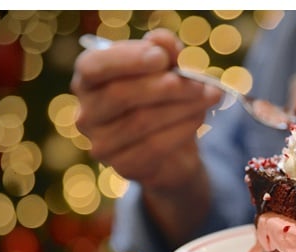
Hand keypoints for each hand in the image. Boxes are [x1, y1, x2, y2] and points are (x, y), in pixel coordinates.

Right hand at [71, 29, 221, 189]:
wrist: (172, 150)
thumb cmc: (162, 99)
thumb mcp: (166, 69)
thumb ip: (163, 51)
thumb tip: (161, 41)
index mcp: (88, 81)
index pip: (93, 67)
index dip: (127, 59)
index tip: (162, 57)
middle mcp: (86, 114)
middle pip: (119, 95)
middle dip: (165, 86)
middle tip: (199, 82)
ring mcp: (101, 144)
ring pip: (141, 122)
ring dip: (182, 106)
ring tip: (209, 96)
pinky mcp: (123, 166)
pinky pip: (155, 146)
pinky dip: (183, 129)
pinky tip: (200, 117)